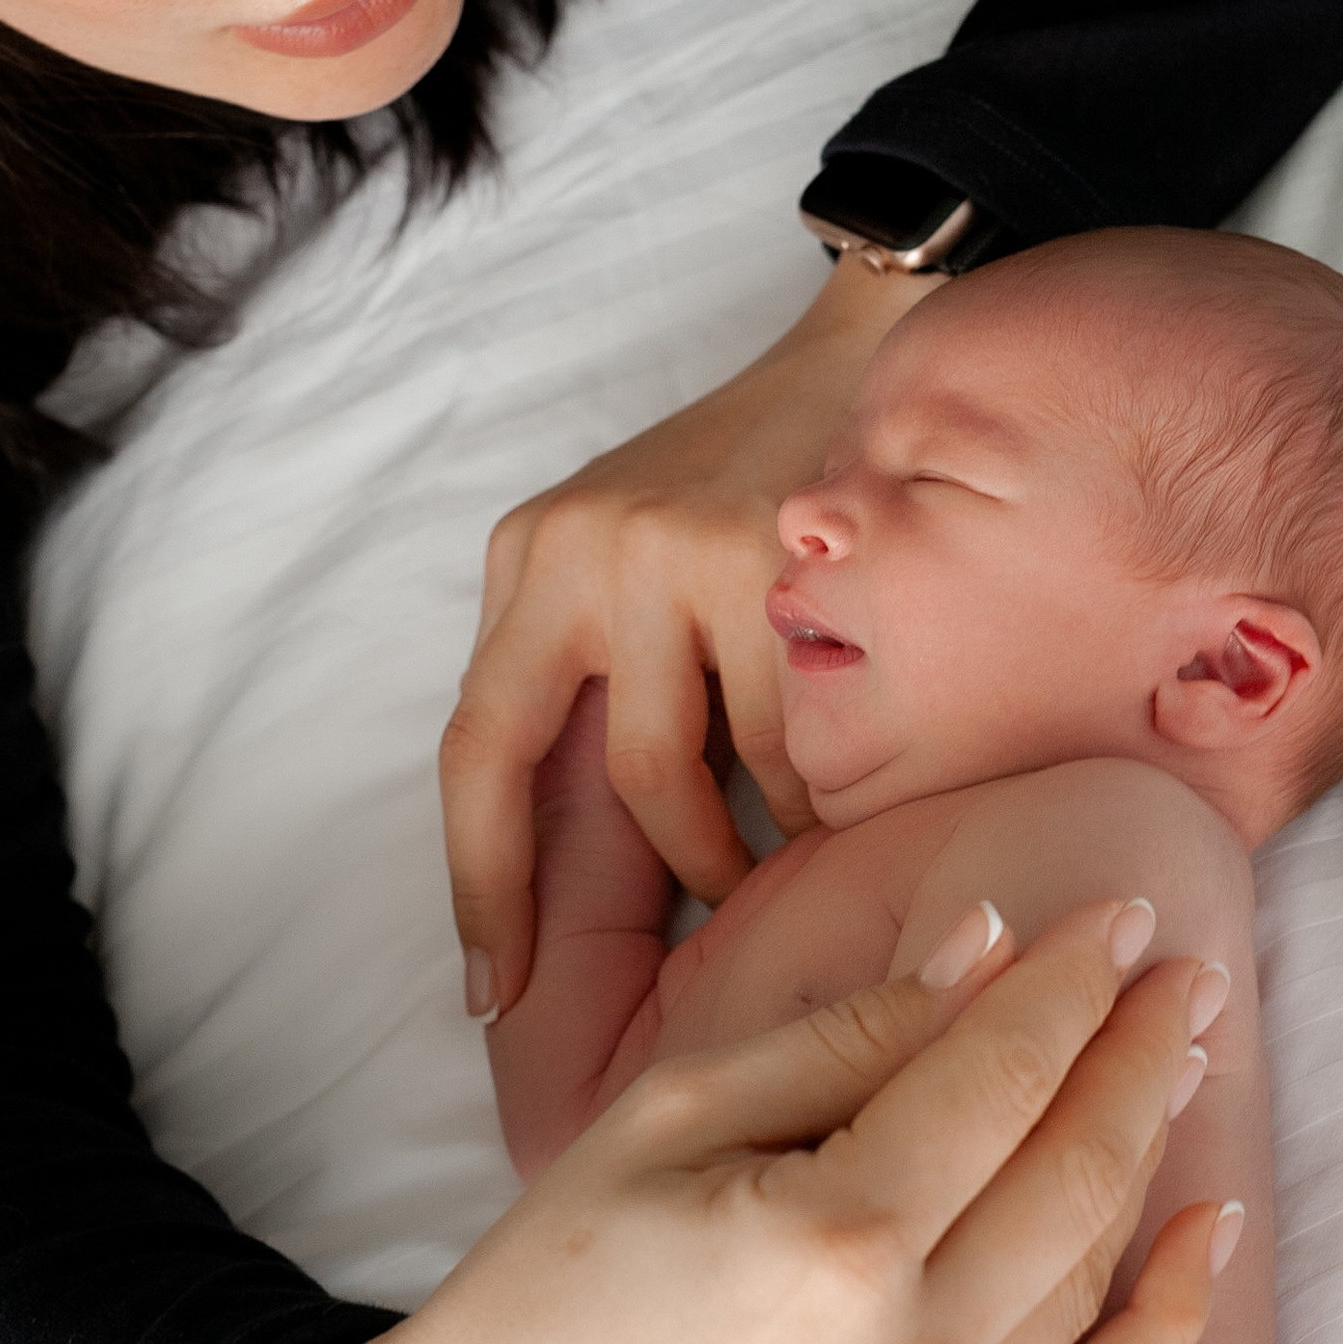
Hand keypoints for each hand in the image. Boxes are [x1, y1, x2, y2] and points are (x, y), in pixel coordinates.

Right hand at [255, 899, 1230, 1343]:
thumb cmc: (548, 1283)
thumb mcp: (669, 1116)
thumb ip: (851, 1035)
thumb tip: (999, 949)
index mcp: (828, 1243)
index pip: (1003, 1075)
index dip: (1077, 983)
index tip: (1125, 912)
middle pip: (1077, 1167)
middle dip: (1140, 1051)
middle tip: (1181, 972)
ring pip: (1091, 1272)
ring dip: (1148, 1152)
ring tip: (1173, 1062)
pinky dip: (1166, 1317)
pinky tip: (1205, 1223)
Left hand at [440, 260, 930, 1013]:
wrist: (864, 354)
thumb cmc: (742, 480)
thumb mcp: (625, 557)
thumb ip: (589, 668)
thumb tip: (567, 858)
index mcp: (532, 561)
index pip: (477, 751)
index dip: (483, 886)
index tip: (495, 989)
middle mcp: (590, 552)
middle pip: (626, 780)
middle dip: (680, 869)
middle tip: (710, 923)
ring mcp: (686, 550)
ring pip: (724, 767)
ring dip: (766, 829)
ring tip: (796, 833)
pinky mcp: (785, 555)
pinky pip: (801, 729)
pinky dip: (827, 779)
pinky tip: (854, 761)